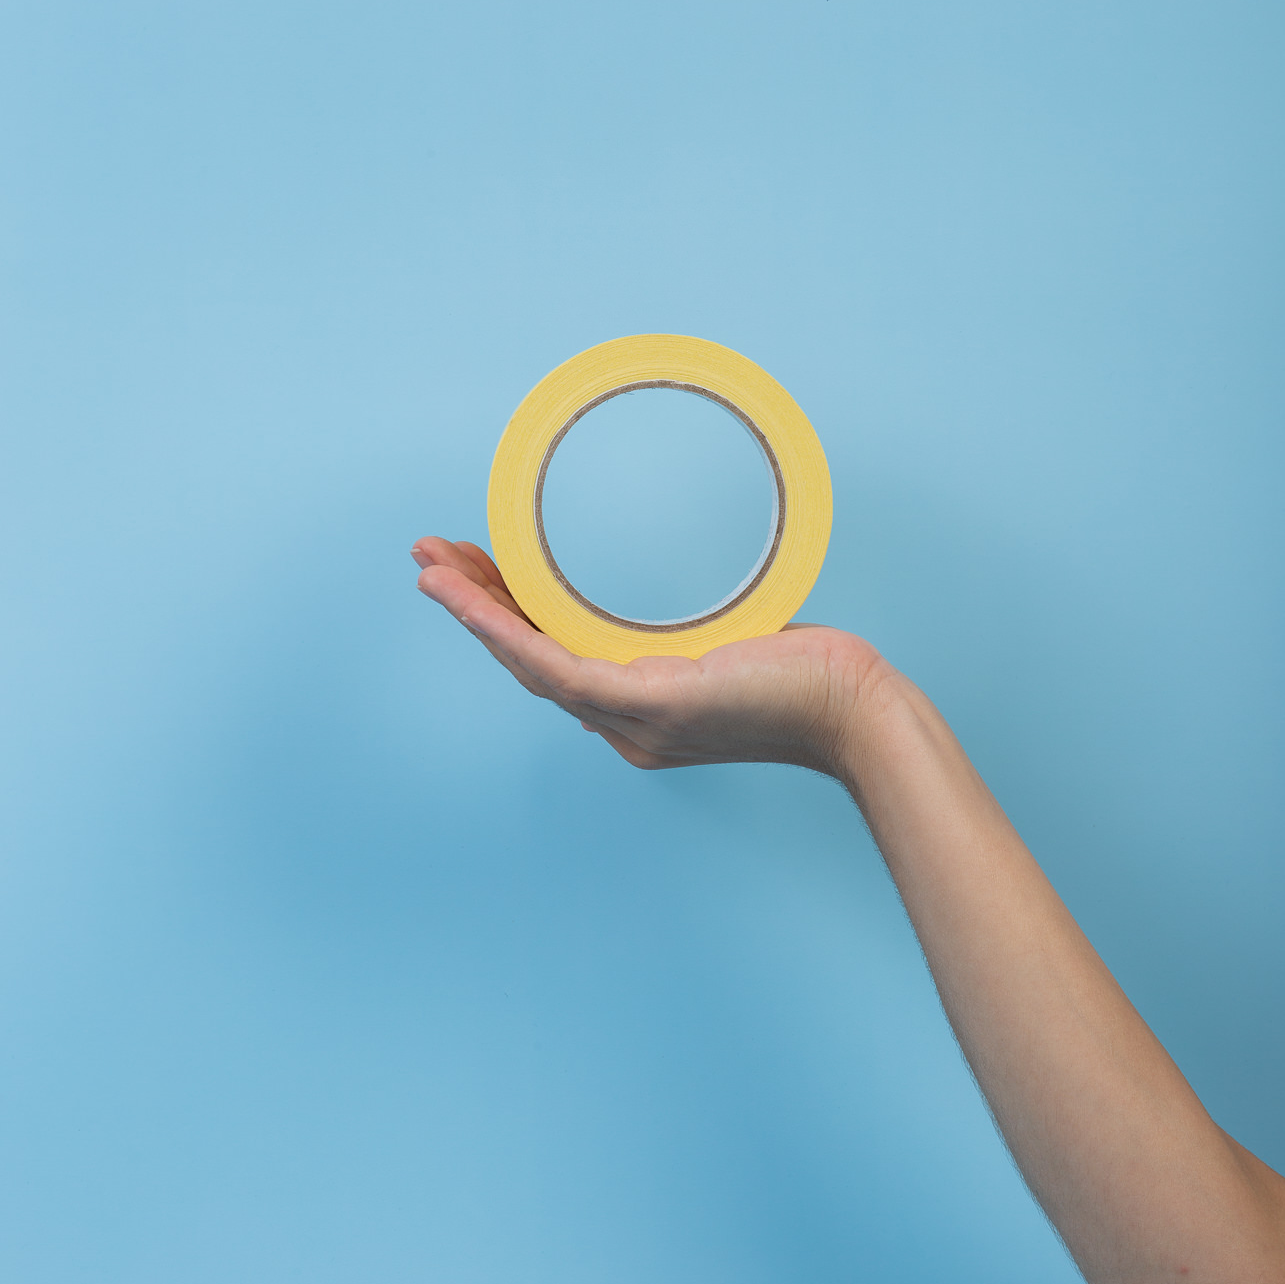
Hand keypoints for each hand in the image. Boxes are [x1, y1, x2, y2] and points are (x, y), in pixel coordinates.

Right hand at [411, 536, 885, 777]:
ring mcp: (631, 720)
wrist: (856, 711)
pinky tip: (473, 599)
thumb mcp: (734, 645)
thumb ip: (692, 635)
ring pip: (528, 662)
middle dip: (474, 607)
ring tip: (430, 568)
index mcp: (639, 713)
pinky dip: (504, 629)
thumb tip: (665, 609)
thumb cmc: (810, 677)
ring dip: (473, 613)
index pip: (556, 662)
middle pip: (529, 661)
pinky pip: (556, 664)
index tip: (475, 575)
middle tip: (428, 559)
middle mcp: (624, 725)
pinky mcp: (648, 703)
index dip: (506, 620)